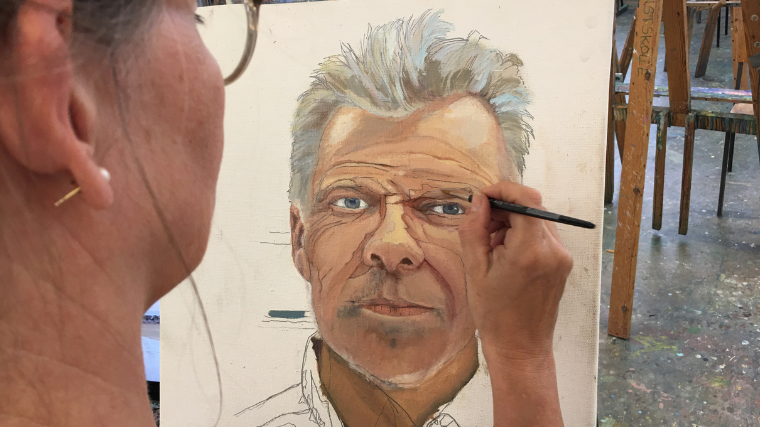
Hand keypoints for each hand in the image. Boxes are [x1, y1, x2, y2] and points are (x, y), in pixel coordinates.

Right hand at [458, 181, 572, 362]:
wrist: (521, 346)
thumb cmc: (494, 313)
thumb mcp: (474, 269)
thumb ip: (474, 230)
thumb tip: (477, 200)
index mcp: (530, 250)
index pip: (526, 199)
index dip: (503, 189)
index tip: (482, 197)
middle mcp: (553, 249)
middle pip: (531, 207)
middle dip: (503, 208)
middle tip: (480, 226)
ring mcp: (562, 256)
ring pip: (536, 219)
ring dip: (512, 221)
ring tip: (491, 245)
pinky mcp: (563, 263)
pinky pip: (542, 235)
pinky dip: (522, 234)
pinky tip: (506, 254)